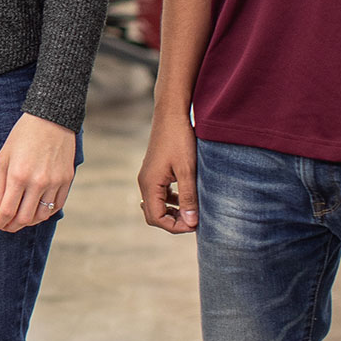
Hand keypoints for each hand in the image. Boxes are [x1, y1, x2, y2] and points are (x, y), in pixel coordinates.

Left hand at [0, 113, 74, 232]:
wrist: (51, 119)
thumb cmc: (22, 136)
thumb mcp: (4, 157)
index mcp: (18, 175)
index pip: (7, 210)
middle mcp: (38, 182)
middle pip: (24, 218)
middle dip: (12, 226)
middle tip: (5, 225)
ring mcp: (55, 182)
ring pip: (41, 215)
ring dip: (28, 221)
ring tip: (19, 218)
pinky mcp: (67, 180)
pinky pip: (56, 206)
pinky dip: (45, 212)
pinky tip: (36, 210)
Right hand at [139, 111, 198, 233]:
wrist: (171, 114)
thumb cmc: (179, 139)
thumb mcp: (187, 170)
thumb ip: (188, 197)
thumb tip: (191, 222)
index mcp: (149, 184)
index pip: (156, 218)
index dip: (175, 226)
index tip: (195, 223)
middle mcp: (145, 182)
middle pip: (154, 215)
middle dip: (174, 222)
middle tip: (195, 220)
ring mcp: (149, 176)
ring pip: (157, 205)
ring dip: (173, 212)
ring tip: (193, 211)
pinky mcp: (155, 172)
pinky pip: (160, 194)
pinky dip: (172, 201)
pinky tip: (187, 197)